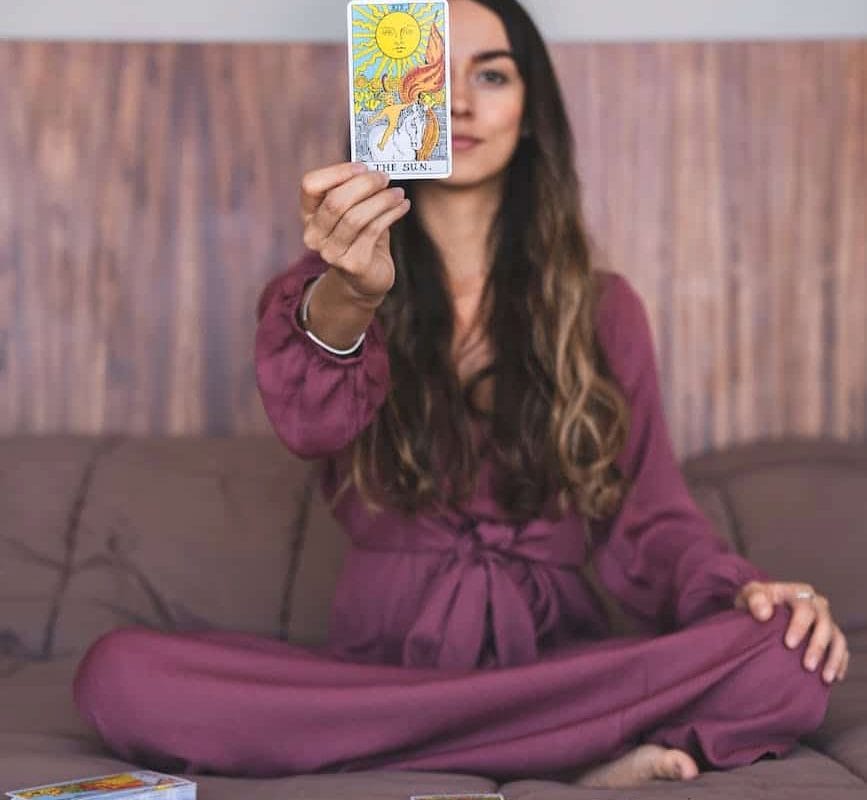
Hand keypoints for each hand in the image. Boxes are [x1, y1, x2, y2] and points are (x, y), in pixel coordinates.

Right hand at [300, 162, 409, 302]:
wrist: (366, 279)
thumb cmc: (361, 237)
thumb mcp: (353, 211)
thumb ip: (355, 191)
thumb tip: (375, 167)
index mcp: (309, 215)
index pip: (310, 185)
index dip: (337, 172)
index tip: (363, 167)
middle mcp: (314, 235)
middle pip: (335, 201)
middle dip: (364, 185)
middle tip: (385, 177)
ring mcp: (331, 253)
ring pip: (355, 217)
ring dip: (381, 200)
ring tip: (398, 193)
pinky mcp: (353, 265)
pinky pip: (373, 231)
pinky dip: (391, 214)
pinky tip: (402, 207)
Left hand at [734, 581, 848, 683]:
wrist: (759, 608)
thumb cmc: (755, 601)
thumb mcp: (749, 594)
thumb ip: (755, 599)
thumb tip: (764, 613)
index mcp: (798, 593)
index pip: (804, 608)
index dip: (799, 626)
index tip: (789, 644)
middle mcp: (816, 605)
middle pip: (824, 624)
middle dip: (818, 646)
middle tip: (807, 666)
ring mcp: (825, 621)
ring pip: (837, 638)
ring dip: (833, 658)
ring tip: (825, 677)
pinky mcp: (830, 636)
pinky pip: (841, 649)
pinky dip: (840, 662)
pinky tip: (834, 677)